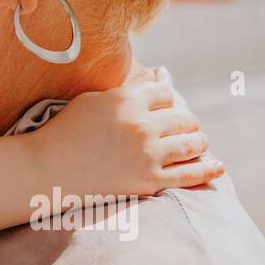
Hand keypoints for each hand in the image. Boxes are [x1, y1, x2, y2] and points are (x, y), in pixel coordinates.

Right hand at [32, 77, 220, 197]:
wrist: (47, 170)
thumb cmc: (64, 132)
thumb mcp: (92, 100)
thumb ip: (124, 93)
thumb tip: (154, 84)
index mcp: (127, 100)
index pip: (167, 94)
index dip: (168, 101)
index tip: (167, 108)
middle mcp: (142, 124)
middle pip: (184, 118)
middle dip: (188, 122)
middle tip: (188, 127)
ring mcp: (148, 154)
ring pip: (193, 143)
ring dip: (199, 142)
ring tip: (199, 144)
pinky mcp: (149, 181)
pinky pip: (190, 174)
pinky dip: (209, 169)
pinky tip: (218, 167)